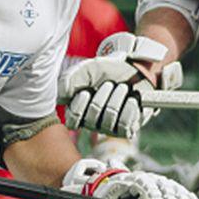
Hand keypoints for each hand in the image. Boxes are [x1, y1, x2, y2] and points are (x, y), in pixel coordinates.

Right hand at [61, 34, 183, 139]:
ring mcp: (109, 128)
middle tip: (110, 83)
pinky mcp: (126, 129)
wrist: (137, 69)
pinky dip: (129, 108)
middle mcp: (92, 122)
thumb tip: (61, 98)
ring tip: (123, 87)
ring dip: (117, 98)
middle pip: (92, 118)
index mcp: (79, 110)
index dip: (79, 106)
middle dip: (103, 95)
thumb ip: (70, 80)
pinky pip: (124, 125)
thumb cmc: (109, 70)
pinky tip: (132, 98)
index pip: (72, 120)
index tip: (87, 90)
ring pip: (109, 120)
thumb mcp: (88, 69)